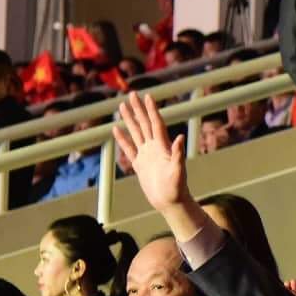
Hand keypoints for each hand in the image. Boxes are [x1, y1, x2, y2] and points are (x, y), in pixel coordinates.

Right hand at [113, 91, 189, 211]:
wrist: (170, 202)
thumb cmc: (177, 188)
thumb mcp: (178, 171)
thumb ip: (178, 154)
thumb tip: (179, 136)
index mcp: (163, 147)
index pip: (156, 123)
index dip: (151, 110)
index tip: (147, 96)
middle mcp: (154, 147)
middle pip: (144, 123)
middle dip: (138, 109)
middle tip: (132, 94)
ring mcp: (146, 155)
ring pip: (136, 132)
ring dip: (130, 119)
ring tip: (122, 106)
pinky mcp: (140, 164)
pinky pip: (129, 148)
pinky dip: (122, 138)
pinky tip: (116, 129)